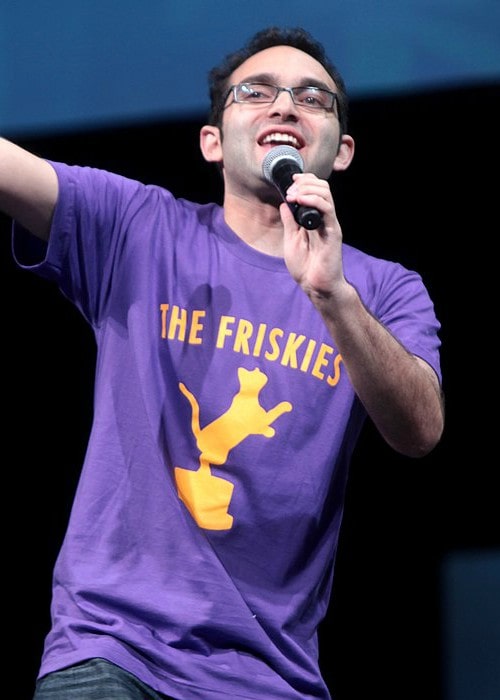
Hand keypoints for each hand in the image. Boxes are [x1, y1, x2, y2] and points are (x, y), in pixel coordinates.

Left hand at [280, 173, 347, 304]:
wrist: (314, 285)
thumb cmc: (305, 266)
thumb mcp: (291, 239)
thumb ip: (290, 221)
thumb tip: (284, 203)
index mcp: (314, 219)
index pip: (315, 191)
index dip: (304, 181)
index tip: (291, 181)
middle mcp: (324, 219)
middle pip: (322, 187)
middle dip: (305, 183)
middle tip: (290, 191)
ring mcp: (330, 224)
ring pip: (326, 193)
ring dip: (308, 189)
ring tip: (294, 195)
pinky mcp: (334, 231)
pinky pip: (328, 209)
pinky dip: (314, 200)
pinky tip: (301, 200)